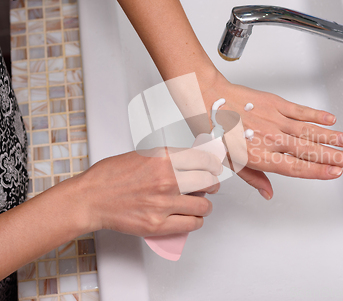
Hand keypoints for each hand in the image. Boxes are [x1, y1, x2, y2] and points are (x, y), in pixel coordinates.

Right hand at [74, 147, 221, 236]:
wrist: (90, 198)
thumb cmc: (110, 177)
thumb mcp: (142, 155)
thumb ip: (168, 159)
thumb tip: (190, 162)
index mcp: (163, 159)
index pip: (204, 160)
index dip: (214, 165)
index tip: (215, 169)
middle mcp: (167, 179)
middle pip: (208, 182)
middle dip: (212, 184)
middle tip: (210, 186)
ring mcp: (163, 203)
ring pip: (203, 206)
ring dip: (205, 205)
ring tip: (200, 204)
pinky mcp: (158, 224)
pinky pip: (191, 224)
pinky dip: (195, 221)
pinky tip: (191, 218)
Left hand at [200, 73, 342, 199]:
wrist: (207, 99)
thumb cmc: (215, 131)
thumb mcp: (230, 163)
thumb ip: (253, 178)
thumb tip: (268, 194)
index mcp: (260, 156)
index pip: (296, 168)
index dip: (319, 171)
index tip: (336, 173)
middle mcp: (271, 139)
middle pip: (309, 151)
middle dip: (335, 157)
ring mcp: (275, 120)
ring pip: (310, 131)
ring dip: (332, 137)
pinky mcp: (275, 103)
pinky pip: (301, 111)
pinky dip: (317, 115)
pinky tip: (331, 119)